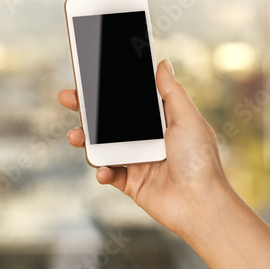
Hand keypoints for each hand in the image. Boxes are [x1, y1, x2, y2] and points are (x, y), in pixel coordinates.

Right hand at [59, 59, 231, 238]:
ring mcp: (137, 160)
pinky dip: (101, 171)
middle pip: (110, 120)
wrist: (201, 205)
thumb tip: (162, 63)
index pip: (130, 101)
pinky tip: (103, 170)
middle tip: (68, 98)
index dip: (109, 90)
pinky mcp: (131, 183)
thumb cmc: (201, 160)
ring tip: (75, 136)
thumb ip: (171, 92)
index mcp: (161, 121)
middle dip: (87, 109)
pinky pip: (108, 173)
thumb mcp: (188, 119)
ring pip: (103, 145)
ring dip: (85, 139)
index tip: (90, 78)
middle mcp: (147, 139)